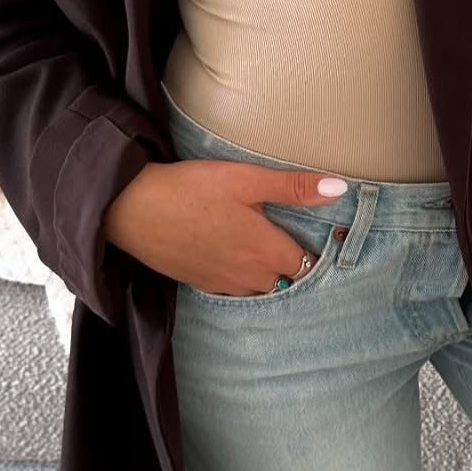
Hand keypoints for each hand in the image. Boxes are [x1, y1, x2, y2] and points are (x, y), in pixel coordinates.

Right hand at [103, 160, 347, 297]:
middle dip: (295, 269)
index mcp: (265, 250)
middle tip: (299, 246)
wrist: (132, 209)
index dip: (317, 255)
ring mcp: (221, 283)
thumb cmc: (193, 189)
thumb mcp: (247, 180)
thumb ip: (294, 188)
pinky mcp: (198, 283)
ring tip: (271, 255)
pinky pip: (231, 290)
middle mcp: (248, 275)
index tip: (324, 243)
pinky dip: (241, 280)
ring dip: (269, 278)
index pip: (307, 266)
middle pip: (285, 282)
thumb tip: (340, 189)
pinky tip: (236, 261)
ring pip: (258, 290)